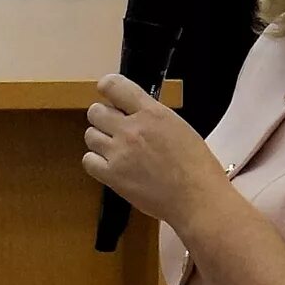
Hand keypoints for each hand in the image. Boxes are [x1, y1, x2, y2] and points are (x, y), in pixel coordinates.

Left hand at [83, 73, 227, 228]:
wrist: (197, 198)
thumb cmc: (196, 166)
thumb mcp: (178, 127)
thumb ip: (152, 116)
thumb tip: (133, 112)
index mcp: (152, 113)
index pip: (114, 86)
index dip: (107, 88)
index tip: (108, 93)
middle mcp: (131, 129)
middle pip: (95, 112)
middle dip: (103, 118)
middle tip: (115, 128)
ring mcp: (119, 153)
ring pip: (90, 135)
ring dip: (100, 140)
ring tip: (116, 149)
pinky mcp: (112, 176)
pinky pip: (88, 160)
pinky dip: (96, 162)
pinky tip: (111, 165)